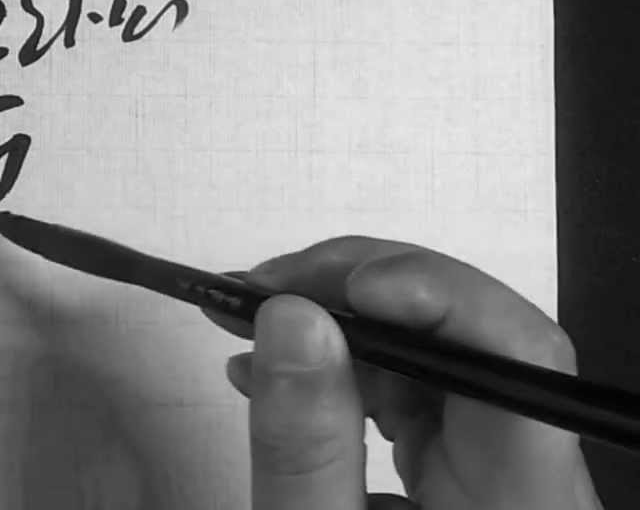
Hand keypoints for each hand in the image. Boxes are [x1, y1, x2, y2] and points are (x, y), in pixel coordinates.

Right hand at [205, 236, 603, 509]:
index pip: (521, 359)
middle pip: (476, 339)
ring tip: (246, 324)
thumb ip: (306, 446)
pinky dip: (341, 373)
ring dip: (338, 327)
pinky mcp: (462, 480)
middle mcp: (529, 482)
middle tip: (263, 288)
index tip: (339, 287)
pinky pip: (414, 399)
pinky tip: (273, 374)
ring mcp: (496, 476)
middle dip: (360, 295)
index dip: (439, 294)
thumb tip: (292, 318)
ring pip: (438, 359)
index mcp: (522, 507)